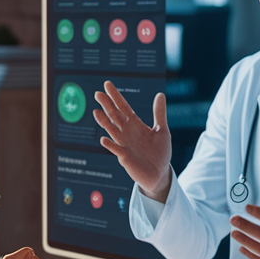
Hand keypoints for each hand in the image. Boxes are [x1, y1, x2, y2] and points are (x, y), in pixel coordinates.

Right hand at [92, 81, 172, 201]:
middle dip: (107, 105)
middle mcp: (127, 133)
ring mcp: (124, 145)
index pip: (123, 107)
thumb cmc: (159, 152)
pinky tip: (103, 139)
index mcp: (135, 124)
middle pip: (115, 116)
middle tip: (98, 94)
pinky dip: (110, 145)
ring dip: (104, 123)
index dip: (116, 96)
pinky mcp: (125, 158)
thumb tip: (160, 94)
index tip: (107, 84)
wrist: (159, 173)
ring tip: (96, 112)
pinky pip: (116, 150)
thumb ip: (159, 113)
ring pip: (112, 131)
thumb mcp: (162, 130)